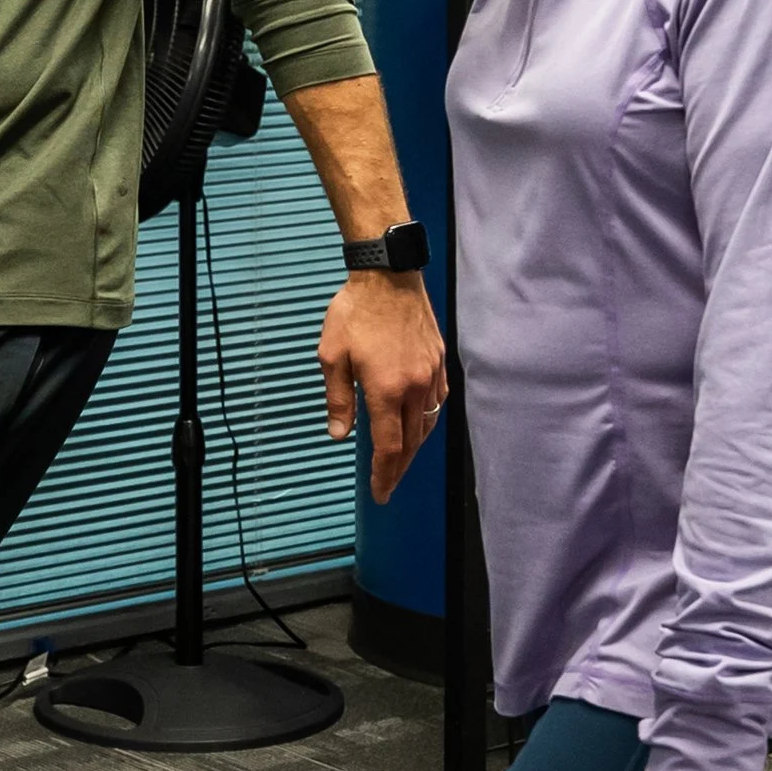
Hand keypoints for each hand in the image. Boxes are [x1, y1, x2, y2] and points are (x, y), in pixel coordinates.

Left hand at [319, 271, 446, 503]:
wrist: (389, 276)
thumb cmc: (355, 313)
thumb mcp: (332, 356)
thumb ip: (338, 400)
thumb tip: (340, 435)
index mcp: (387, 390)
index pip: (388, 446)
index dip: (383, 474)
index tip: (379, 493)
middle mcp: (415, 388)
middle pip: (411, 443)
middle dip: (398, 469)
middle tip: (387, 487)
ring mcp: (431, 375)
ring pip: (427, 425)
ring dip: (414, 448)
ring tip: (400, 463)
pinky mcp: (439, 363)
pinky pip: (436, 403)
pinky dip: (426, 422)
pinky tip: (418, 426)